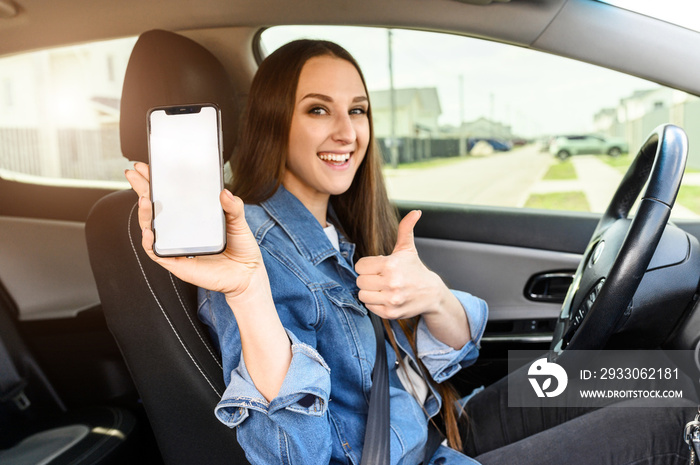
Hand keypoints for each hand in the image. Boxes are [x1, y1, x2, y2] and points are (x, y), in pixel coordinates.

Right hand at [125, 162, 268, 300]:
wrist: (247, 274)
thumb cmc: (240, 248)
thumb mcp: (238, 221)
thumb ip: (233, 206)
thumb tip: (225, 192)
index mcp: (191, 216)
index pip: (168, 196)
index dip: (155, 181)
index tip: (146, 166)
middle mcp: (180, 229)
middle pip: (154, 208)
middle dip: (141, 189)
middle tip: (134, 173)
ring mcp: (176, 245)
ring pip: (149, 228)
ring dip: (143, 213)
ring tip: (144, 198)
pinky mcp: (177, 262)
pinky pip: (156, 252)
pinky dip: (149, 242)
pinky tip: (149, 231)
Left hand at [356, 210, 470, 347]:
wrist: (431, 294)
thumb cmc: (415, 270)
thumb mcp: (408, 249)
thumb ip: (406, 229)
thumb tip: (415, 211)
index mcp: (391, 264)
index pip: (360, 266)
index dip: (367, 266)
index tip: (377, 267)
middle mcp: (391, 283)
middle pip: (360, 281)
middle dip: (368, 278)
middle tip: (379, 278)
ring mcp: (391, 299)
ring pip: (362, 294)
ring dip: (369, 291)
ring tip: (381, 288)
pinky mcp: (390, 313)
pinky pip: (369, 306)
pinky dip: (374, 303)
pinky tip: (385, 297)